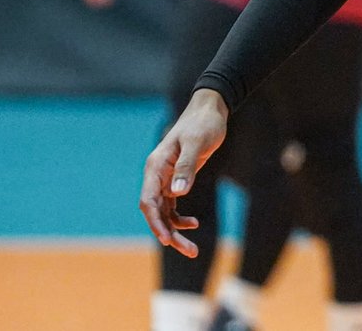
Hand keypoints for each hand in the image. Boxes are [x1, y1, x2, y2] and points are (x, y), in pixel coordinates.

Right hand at [140, 89, 228, 257]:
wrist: (212, 111)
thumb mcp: (197, 143)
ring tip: (192, 250)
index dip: (155, 222)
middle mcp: (157, 175)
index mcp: (156, 166)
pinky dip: (180, 218)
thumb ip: (186, 167)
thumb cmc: (204, 124)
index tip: (167, 240)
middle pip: (156, 212)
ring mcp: (166, 178)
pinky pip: (173, 206)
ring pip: (165, 212)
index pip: (149, 201)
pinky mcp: (178, 179)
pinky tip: (194, 224)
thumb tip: (176, 193)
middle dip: (169, 234)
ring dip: (175, 231)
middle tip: (190, 251)